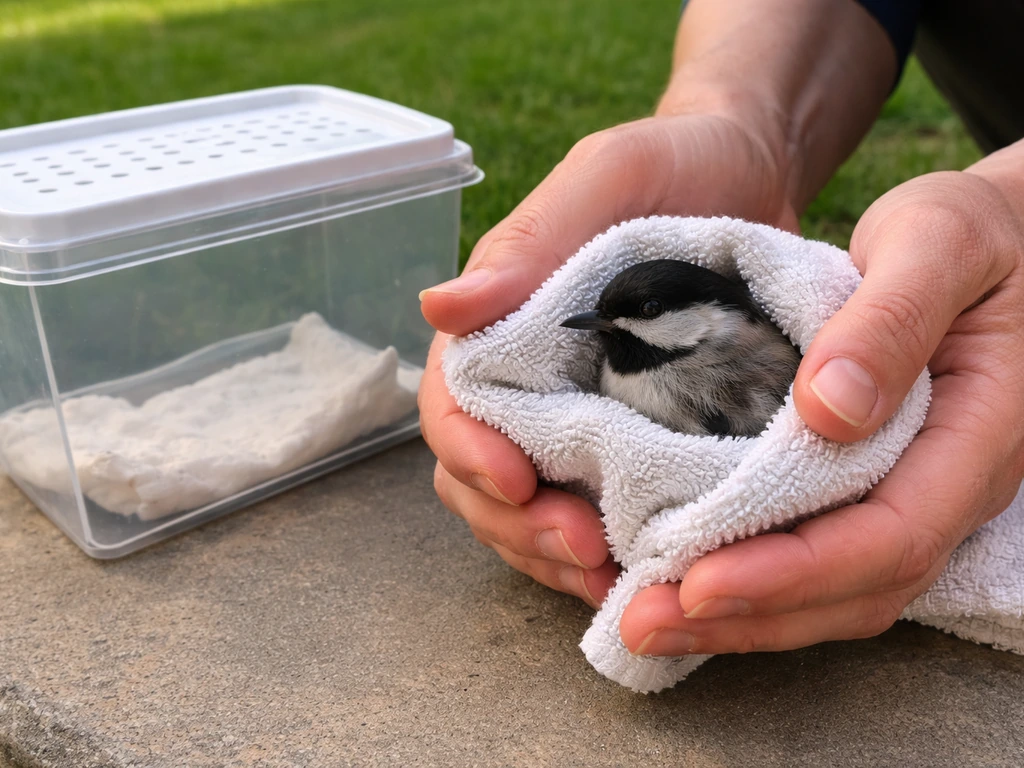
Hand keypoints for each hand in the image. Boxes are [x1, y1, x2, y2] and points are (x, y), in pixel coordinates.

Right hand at [420, 112, 796, 606]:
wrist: (756, 173)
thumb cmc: (677, 162)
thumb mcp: (610, 176)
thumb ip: (532, 238)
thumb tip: (439, 308)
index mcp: (504, 325)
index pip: (455, 404)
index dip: (470, 451)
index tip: (518, 482)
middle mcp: (529, 380)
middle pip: (481, 476)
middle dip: (519, 525)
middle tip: (584, 550)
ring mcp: (578, 417)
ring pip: (530, 510)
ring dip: (557, 555)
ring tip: (617, 580)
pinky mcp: (634, 442)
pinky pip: (597, 511)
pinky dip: (608, 550)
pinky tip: (643, 570)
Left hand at [619, 164, 1023, 655]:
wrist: (1001, 237)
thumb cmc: (972, 230)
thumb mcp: (937, 241)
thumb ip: (891, 321)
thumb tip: (829, 410)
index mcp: (979, 436)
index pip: (891, 536)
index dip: (793, 572)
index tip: (698, 580)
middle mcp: (950, 485)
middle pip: (855, 588)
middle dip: (748, 615)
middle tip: (640, 623)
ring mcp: (916, 492)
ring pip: (838, 591)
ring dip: (743, 616)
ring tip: (647, 621)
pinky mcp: (876, 485)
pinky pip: (822, 559)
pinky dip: (756, 582)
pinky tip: (688, 579)